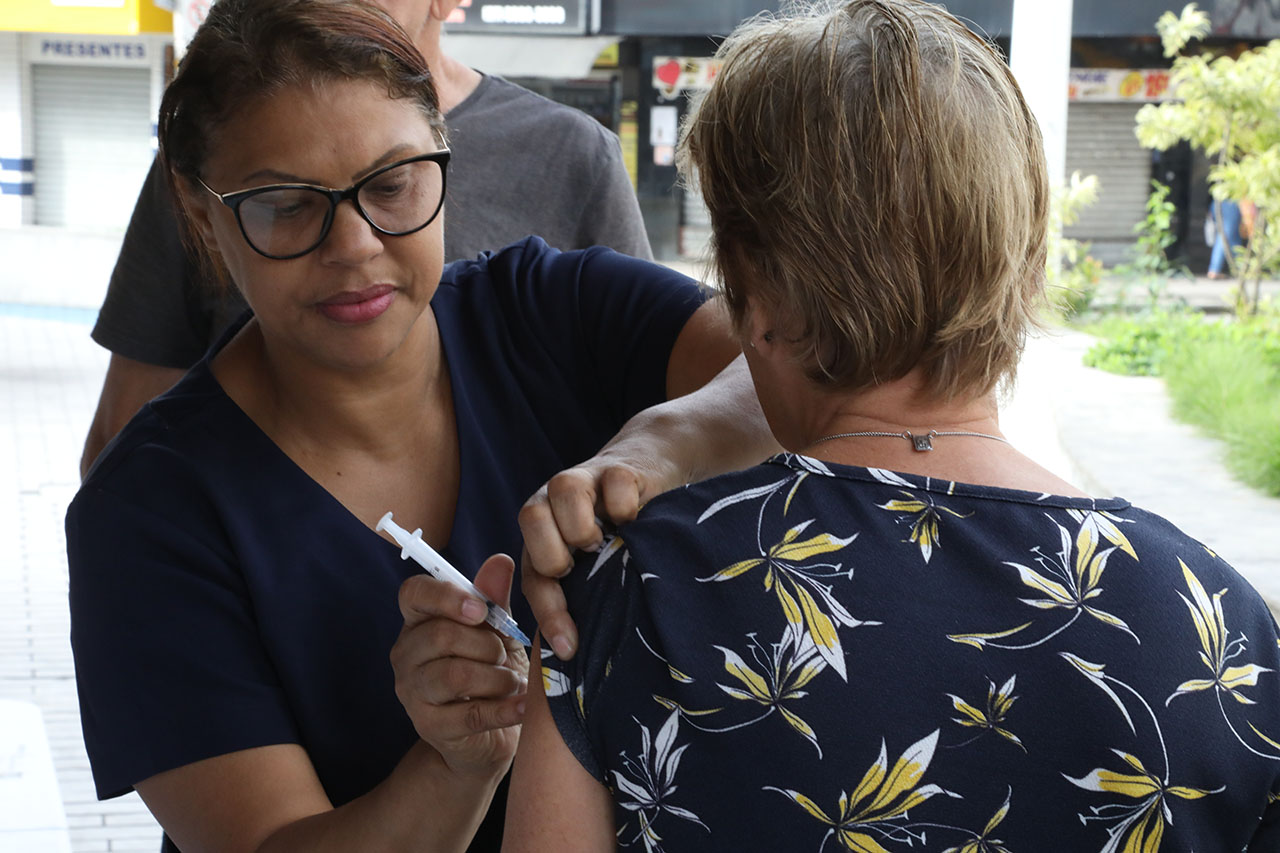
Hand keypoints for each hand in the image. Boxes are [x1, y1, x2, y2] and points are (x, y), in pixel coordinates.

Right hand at [390, 554, 528, 779]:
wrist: (492, 736)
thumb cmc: (492, 673)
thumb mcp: (499, 633)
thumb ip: (495, 601)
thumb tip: (500, 561)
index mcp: (419, 621)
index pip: (414, 594)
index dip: (446, 597)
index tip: (481, 610)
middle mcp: (407, 654)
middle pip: (440, 636)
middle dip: (486, 644)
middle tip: (506, 655)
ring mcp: (413, 692)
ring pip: (454, 674)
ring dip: (497, 677)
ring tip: (513, 682)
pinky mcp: (430, 727)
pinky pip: (471, 713)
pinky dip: (505, 708)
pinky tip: (524, 705)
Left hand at [518, 408, 688, 660]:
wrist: (650, 468)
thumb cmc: (618, 531)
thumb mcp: (594, 565)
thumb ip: (581, 596)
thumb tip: (580, 660)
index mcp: (541, 536)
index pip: (532, 575)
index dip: (548, 613)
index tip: (570, 648)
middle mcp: (553, 504)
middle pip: (530, 519)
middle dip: (553, 554)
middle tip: (581, 570)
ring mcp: (585, 480)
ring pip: (563, 489)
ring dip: (582, 525)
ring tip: (607, 543)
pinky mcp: (618, 466)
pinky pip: (614, 483)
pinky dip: (624, 506)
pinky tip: (636, 520)